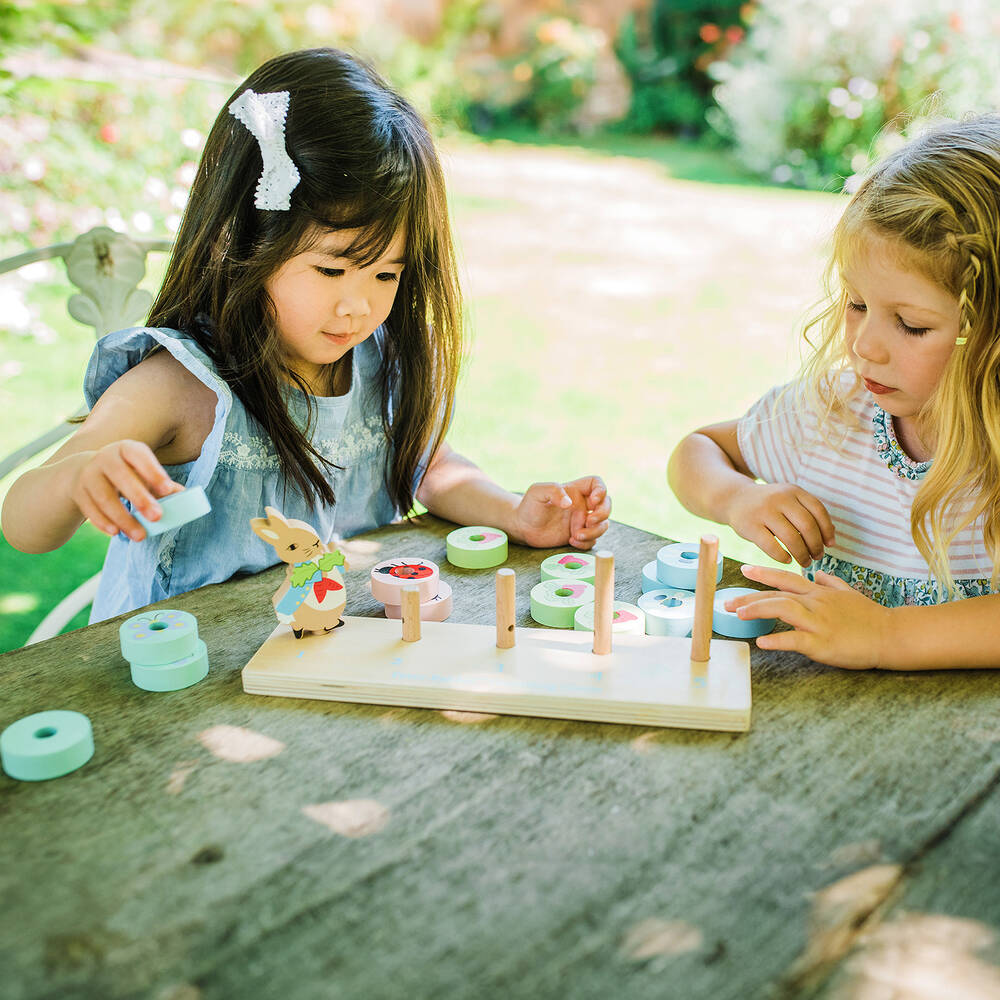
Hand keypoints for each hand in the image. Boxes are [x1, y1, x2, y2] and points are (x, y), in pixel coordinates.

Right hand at [70, 440, 182, 540]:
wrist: (87, 472)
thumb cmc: (126, 474)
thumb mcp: (142, 472)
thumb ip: (161, 484)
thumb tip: (183, 495)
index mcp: (127, 449)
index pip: (139, 456)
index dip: (153, 472)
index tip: (168, 490)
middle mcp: (105, 458)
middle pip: (121, 477)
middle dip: (140, 498)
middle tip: (157, 517)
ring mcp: (89, 474)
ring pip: (104, 497)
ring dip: (123, 518)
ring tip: (140, 535)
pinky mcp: (79, 492)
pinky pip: (90, 509)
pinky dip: (103, 522)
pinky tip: (115, 532)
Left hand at [512, 476, 610, 548]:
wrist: (522, 527)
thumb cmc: (529, 506)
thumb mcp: (537, 492)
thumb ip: (553, 491)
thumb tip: (570, 503)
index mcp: (575, 490)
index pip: (596, 483)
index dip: (601, 490)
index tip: (593, 500)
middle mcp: (582, 505)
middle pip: (606, 505)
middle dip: (603, 513)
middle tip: (588, 521)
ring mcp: (581, 521)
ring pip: (603, 525)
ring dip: (594, 531)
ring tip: (576, 535)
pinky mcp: (578, 536)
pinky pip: (592, 540)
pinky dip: (586, 542)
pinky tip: (571, 541)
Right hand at [726, 482, 835, 566]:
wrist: (735, 499)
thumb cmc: (769, 505)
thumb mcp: (788, 500)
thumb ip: (808, 514)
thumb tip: (830, 537)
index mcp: (793, 491)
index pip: (818, 511)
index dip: (827, 530)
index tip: (829, 545)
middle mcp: (780, 498)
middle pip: (807, 525)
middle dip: (815, 545)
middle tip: (817, 557)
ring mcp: (763, 511)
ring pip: (791, 538)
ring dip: (802, 554)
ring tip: (804, 562)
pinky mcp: (750, 526)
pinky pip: (771, 546)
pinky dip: (783, 556)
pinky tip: (787, 560)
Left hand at [726, 565, 890, 668]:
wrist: (891, 634)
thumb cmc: (870, 616)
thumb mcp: (850, 593)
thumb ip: (832, 582)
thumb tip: (819, 574)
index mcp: (819, 592)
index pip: (787, 579)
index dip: (764, 574)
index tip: (744, 570)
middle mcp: (816, 603)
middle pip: (777, 595)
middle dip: (750, 597)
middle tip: (727, 603)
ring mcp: (819, 622)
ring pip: (784, 610)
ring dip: (759, 610)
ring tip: (738, 615)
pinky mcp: (823, 643)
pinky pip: (796, 640)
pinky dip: (778, 640)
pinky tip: (762, 643)